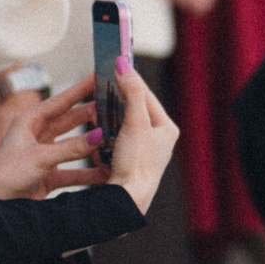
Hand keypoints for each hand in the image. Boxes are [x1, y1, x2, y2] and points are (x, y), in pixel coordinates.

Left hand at [0, 81, 106, 199]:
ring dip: (91, 145)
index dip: (80, 90)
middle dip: (90, 115)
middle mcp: (36, 135)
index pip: (60, 101)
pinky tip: (104, 172)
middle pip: (68, 121)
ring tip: (113, 138)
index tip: (98, 77)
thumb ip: (70, 148)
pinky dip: (87, 173)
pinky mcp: (47, 175)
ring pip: (73, 146)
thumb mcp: (40, 158)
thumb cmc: (5, 176)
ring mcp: (42, 155)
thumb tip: (98, 137)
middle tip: (112, 106)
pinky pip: (72, 171)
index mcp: (28, 122)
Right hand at [105, 69, 179, 215]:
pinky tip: (99, 142)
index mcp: (167, 128)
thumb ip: (132, 91)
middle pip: (132, 109)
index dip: (129, 79)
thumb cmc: (136, 164)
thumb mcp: (135, 122)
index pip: (145, 94)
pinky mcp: (129, 161)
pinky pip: (114, 141)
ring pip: (121, 125)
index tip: (114, 63)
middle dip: (115, 103)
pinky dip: (104, 139)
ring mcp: (144, 151)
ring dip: (108, 122)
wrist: (126, 200)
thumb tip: (124, 63)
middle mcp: (158, 139)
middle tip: (101, 90)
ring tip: (97, 118)